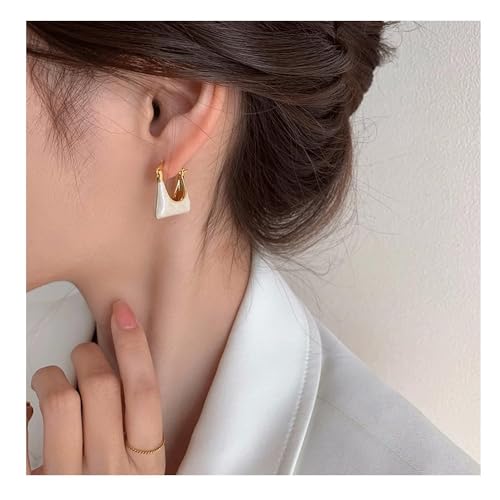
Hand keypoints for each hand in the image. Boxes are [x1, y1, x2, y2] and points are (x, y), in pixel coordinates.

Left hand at [27, 299, 164, 473]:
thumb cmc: (114, 495)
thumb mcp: (141, 474)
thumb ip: (135, 431)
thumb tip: (118, 377)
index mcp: (145, 465)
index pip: (144, 391)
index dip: (134, 345)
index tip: (122, 313)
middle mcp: (109, 473)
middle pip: (100, 385)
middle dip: (87, 354)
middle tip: (83, 352)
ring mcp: (69, 482)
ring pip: (59, 399)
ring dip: (50, 376)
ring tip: (49, 380)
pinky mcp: (32, 487)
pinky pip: (18, 433)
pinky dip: (19, 407)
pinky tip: (25, 406)